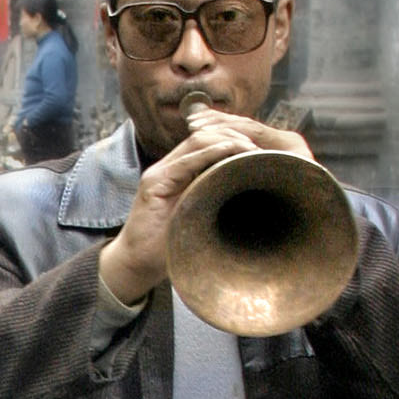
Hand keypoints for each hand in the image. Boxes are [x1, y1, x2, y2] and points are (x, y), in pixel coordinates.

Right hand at [98, 107, 291, 303]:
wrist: (136, 264)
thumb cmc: (168, 247)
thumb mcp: (199, 216)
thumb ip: (213, 197)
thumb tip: (246, 189)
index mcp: (179, 172)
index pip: (208, 141)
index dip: (235, 138)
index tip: (261, 148)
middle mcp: (168, 167)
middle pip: (205, 134)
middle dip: (236, 135)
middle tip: (261, 145)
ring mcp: (160, 173)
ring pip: (197, 140)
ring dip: (228, 140)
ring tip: (251, 148)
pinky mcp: (154, 183)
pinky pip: (186, 160)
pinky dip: (211, 152)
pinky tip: (232, 152)